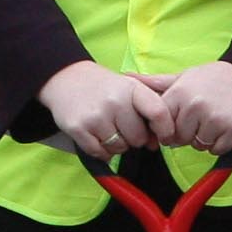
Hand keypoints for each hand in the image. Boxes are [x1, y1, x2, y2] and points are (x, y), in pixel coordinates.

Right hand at [40, 63, 164, 160]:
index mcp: (132, 88)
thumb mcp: (129, 87)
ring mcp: (95, 116)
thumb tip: (157, 142)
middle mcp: (115, 101)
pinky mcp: (78, 128)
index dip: (165, 130)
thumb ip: (147, 110)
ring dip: (117, 145)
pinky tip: (98, 137)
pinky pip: (100, 153)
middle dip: (134, 138)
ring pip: (119, 148)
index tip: (164, 138)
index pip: (158, 113)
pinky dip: (102, 151)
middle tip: (123, 127)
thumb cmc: (104, 87)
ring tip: (108, 129)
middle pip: (138, 138)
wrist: (66, 78)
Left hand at [149, 61, 231, 156]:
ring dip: (205, 139)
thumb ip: (155, 83)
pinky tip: (225, 127)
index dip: (169, 127)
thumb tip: (125, 77)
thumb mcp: (183, 76)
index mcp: (179, 93)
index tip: (179, 120)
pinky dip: (220, 143)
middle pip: (180, 139)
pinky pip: (217, 149)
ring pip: (198, 146)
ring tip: (213, 120)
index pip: (162, 126)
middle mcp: (195, 106)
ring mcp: (215, 118)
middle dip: (188, 134)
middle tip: (201, 117)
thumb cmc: (214, 78)